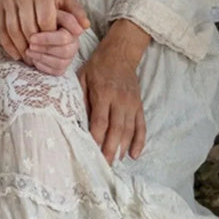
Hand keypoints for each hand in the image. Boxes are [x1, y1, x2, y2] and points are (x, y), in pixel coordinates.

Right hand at [0, 0, 89, 60]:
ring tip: (29, 59)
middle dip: (35, 46)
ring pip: (13, 29)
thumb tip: (84, 26)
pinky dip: (8, 45)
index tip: (53, 48)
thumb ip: (76, 12)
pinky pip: (1, 29)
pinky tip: (16, 55)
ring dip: (21, 48)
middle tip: (40, 58)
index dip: (50, 37)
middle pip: (28, 27)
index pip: (45, 20)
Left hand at [24, 10, 84, 75]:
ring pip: (61, 63)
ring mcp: (69, 56)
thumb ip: (63, 14)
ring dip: (42, 57)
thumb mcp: (51, 9)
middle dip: (45, 49)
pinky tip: (33, 59)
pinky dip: (44, 66)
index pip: (65, 38)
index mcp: (74, 29)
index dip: (48, 39)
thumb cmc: (43, 14)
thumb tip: (85, 25)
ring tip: (28, 51)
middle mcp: (74, 43)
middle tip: (29, 45)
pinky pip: (56, 71)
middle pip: (65, 52)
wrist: (35, 22)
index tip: (32, 37)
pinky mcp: (61, 66)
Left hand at [77, 35, 146, 163]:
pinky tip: (134, 154)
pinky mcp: (139, 105)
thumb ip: (80, 97)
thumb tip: (76, 119)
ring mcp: (131, 104)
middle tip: (103, 165)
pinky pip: (141, 126)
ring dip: (123, 148)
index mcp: (103, 93)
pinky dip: (139, 141)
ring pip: (129, 130)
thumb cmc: (96, 67)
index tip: (90, 150)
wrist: (120, 53)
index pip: (100, 120)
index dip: (96, 137)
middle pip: (116, 129)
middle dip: (110, 149)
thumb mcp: (82, 77)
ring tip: (115, 162)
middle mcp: (119, 100)